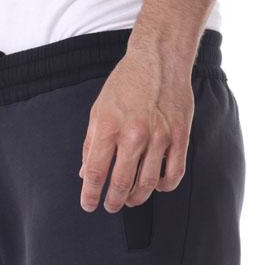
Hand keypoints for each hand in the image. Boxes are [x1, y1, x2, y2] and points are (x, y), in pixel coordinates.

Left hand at [79, 45, 194, 213]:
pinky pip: (174, 174)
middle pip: (122, 184)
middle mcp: (134, 134)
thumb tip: (85, 173)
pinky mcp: (180, 136)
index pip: (95, 172)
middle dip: (114, 202)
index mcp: (109, 127)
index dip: (90, 195)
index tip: (88, 205)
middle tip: (111, 206)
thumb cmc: (126, 83)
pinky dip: (165, 187)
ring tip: (131, 199)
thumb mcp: (99, 110)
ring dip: (137, 198)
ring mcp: (159, 137)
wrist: (159, 58)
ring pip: (148, 184)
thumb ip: (91, 143)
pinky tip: (157, 186)